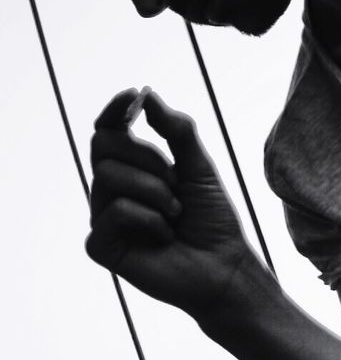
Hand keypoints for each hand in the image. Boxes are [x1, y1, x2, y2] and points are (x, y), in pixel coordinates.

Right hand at [86, 87, 261, 319]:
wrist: (222, 264)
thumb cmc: (212, 217)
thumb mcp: (199, 166)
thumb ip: (177, 132)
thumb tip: (148, 95)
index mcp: (132, 167)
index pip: (110, 130)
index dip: (116, 109)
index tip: (133, 95)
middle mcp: (111, 189)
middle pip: (104, 146)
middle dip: (147, 157)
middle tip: (175, 180)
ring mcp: (103, 217)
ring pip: (108, 176)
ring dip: (155, 191)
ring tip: (176, 212)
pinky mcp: (100, 245)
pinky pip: (113, 212)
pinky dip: (149, 219)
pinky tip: (164, 235)